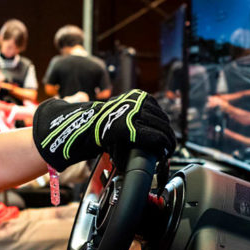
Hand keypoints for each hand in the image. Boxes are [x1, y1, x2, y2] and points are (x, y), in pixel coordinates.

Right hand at [32, 89, 174, 170]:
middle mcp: (137, 102)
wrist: (80, 129)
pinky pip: (152, 137)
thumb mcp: (122, 114)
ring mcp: (132, 113)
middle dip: (167, 136)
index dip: (165, 128)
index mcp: (137, 96)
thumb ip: (137, 116)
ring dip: (165, 142)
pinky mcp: (128, 126)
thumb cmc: (100, 126)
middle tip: (169, 147)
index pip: (159, 112)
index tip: (168, 139)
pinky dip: (159, 145)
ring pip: (160, 129)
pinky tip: (161, 152)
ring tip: (165, 151)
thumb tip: (155, 126)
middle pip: (162, 121)